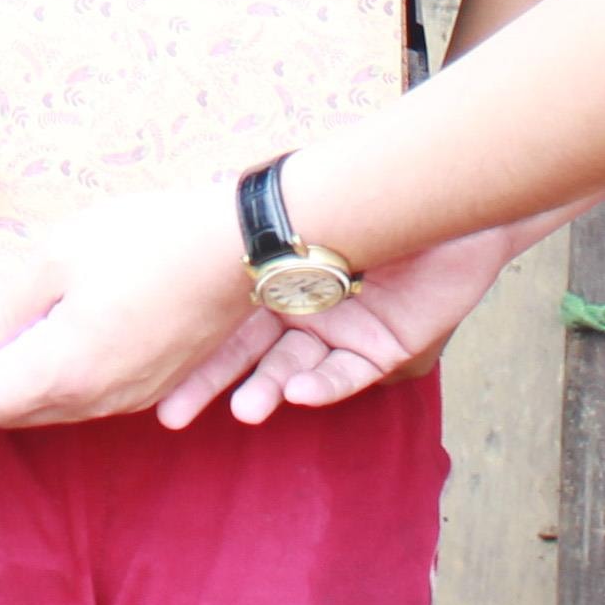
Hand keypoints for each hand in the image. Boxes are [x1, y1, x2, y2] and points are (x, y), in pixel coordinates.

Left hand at [0, 181, 247, 428]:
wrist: (242, 247)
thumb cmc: (149, 240)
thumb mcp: (61, 254)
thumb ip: (4, 302)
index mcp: (65, 371)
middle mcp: (97, 399)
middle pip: (15, 414)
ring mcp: (131, 396)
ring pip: (53, 408)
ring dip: (13, 386)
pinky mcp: (156, 383)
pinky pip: (89, 397)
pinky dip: (53, 379)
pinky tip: (45, 341)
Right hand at [168, 225, 517, 426]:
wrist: (448, 194)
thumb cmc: (373, 188)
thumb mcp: (307, 203)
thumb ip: (258, 223)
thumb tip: (188, 217)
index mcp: (279, 276)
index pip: (225, 321)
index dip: (193, 350)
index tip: (155, 376)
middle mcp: (304, 309)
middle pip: (249, 355)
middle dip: (212, 384)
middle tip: (173, 416)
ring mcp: (342, 332)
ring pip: (293, 371)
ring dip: (267, 390)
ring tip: (244, 410)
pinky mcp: (383, 349)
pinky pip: (347, 376)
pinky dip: (321, 387)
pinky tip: (297, 395)